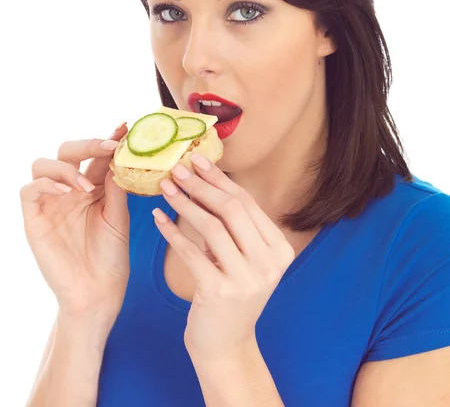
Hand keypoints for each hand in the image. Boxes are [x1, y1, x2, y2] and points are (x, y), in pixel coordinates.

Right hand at [20, 123, 129, 325]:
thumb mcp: (118, 217)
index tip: (125, 127)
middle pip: (67, 151)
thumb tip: (118, 155)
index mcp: (92, 188)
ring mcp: (50, 203)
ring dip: (66, 166)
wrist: (97, 292)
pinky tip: (68, 191)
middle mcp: (69, 190)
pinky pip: (29, 189)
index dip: (108, 140)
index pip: (96, 156)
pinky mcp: (34, 218)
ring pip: (43, 164)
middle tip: (109, 147)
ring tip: (86, 186)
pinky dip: (47, 183)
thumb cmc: (111, 257)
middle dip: (88, 144)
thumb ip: (115, 187)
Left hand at [154, 154, 295, 360]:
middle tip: (177, 168)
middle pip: (232, 210)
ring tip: (165, 188)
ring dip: (184, 203)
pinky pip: (191, 252)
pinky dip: (172, 232)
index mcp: (279, 249)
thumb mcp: (241, 258)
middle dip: (201, 185)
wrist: (226, 346)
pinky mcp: (220, 292)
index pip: (246, 203)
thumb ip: (233, 226)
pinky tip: (157, 218)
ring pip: (212, 226)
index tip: (198, 160)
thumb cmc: (229, 294)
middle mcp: (269, 262)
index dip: (220, 179)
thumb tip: (205, 179)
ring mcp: (247, 279)